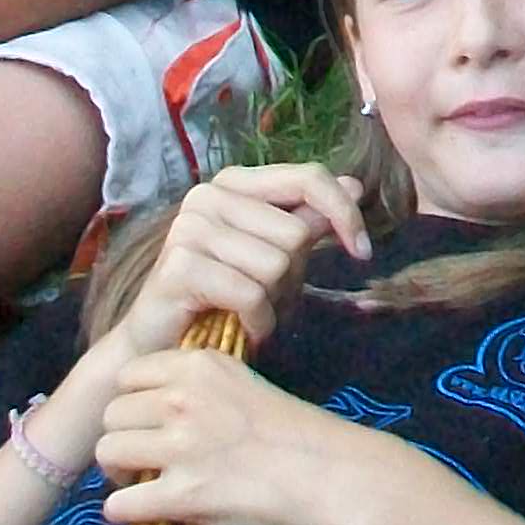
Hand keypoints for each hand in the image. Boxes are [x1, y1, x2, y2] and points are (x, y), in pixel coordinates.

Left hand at [94, 345, 430, 524]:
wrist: (335, 477)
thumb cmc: (299, 437)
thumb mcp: (245, 388)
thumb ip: (201, 390)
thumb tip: (157, 410)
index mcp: (200, 366)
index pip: (128, 375)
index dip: (134, 404)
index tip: (153, 424)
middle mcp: (184, 398)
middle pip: (112, 415)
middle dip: (124, 440)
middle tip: (147, 463)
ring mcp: (182, 445)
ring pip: (107, 453)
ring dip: (120, 475)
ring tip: (147, 486)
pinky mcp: (183, 494)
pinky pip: (118, 504)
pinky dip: (126, 513)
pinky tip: (147, 515)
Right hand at [108, 163, 373, 358]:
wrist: (161, 347)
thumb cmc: (223, 299)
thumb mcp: (276, 257)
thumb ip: (309, 220)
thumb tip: (355, 185)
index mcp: (235, 183)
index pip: (308, 177)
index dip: (344, 214)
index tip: (362, 253)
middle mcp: (208, 195)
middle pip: (295, 234)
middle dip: (292, 277)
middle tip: (264, 297)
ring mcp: (189, 227)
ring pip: (276, 266)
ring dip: (272, 303)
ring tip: (247, 312)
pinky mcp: (180, 266)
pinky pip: (251, 294)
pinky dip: (257, 322)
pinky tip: (241, 328)